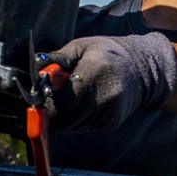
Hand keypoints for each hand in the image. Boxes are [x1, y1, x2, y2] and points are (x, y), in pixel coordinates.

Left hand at [43, 33, 176, 133]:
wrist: (140, 69)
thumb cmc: (105, 54)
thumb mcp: (81, 47)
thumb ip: (58, 59)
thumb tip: (36, 68)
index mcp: (95, 72)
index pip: (65, 100)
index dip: (48, 106)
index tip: (36, 104)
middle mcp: (105, 95)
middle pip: (68, 118)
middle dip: (51, 117)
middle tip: (40, 111)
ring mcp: (110, 112)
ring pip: (74, 126)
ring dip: (63, 119)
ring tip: (63, 104)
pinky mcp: (112, 123)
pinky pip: (85, 127)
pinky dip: (77, 121)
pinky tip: (81, 107)